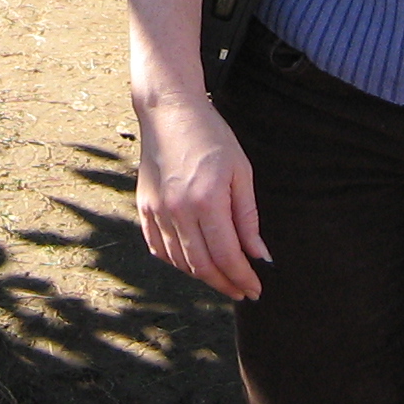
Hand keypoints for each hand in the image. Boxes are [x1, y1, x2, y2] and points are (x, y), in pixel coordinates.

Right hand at [134, 91, 269, 300]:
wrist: (169, 112)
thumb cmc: (212, 137)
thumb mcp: (240, 172)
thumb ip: (247, 217)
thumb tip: (259, 255)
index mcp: (208, 200)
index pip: (227, 256)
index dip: (243, 277)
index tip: (256, 289)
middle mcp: (179, 210)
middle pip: (203, 266)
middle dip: (225, 284)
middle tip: (242, 292)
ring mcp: (157, 210)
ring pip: (180, 261)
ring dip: (202, 277)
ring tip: (222, 278)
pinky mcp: (144, 207)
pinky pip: (159, 248)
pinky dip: (177, 262)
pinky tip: (193, 263)